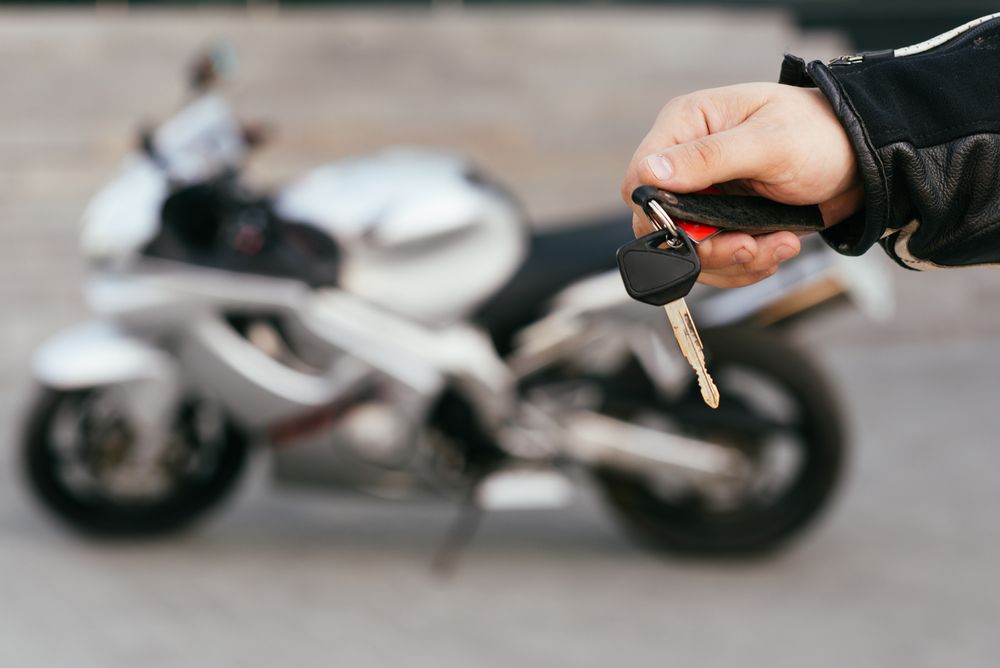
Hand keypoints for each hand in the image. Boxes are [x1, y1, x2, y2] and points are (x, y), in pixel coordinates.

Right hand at [621, 83, 862, 287]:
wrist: (863, 163)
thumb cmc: (821, 136)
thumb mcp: (769, 143)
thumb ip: (709, 158)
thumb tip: (651, 173)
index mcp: (687, 124)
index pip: (641, 176)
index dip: (659, 211)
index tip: (697, 229)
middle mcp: (687, 161)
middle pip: (660, 224)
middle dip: (706, 246)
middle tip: (747, 246)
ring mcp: (703, 196)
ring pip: (688, 250)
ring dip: (734, 259)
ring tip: (778, 245)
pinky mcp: (722, 222)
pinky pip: (714, 261)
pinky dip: (745, 265)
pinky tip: (777, 247)